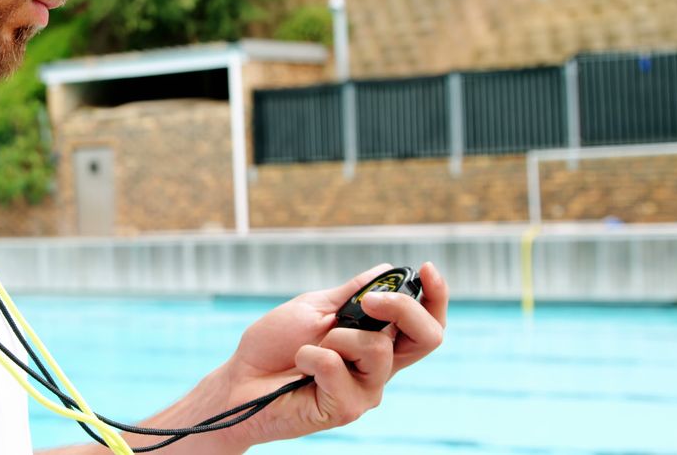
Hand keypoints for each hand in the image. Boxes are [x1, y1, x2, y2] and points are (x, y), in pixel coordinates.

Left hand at [213, 262, 447, 450]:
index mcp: (376, 340)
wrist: (240, 379)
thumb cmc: (273, 345)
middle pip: (428, 337)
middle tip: (367, 302)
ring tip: (309, 347)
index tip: (426, 268)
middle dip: (402, 307)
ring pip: (378, 349)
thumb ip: (353, 294)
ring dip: (336, 337)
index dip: (436, 296)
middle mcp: (379, 367)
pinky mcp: (345, 409)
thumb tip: (388, 270)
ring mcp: (365, 390)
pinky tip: (299, 365)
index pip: (424, 322)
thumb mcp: (315, 307)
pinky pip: (339, 368)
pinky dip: (312, 356)